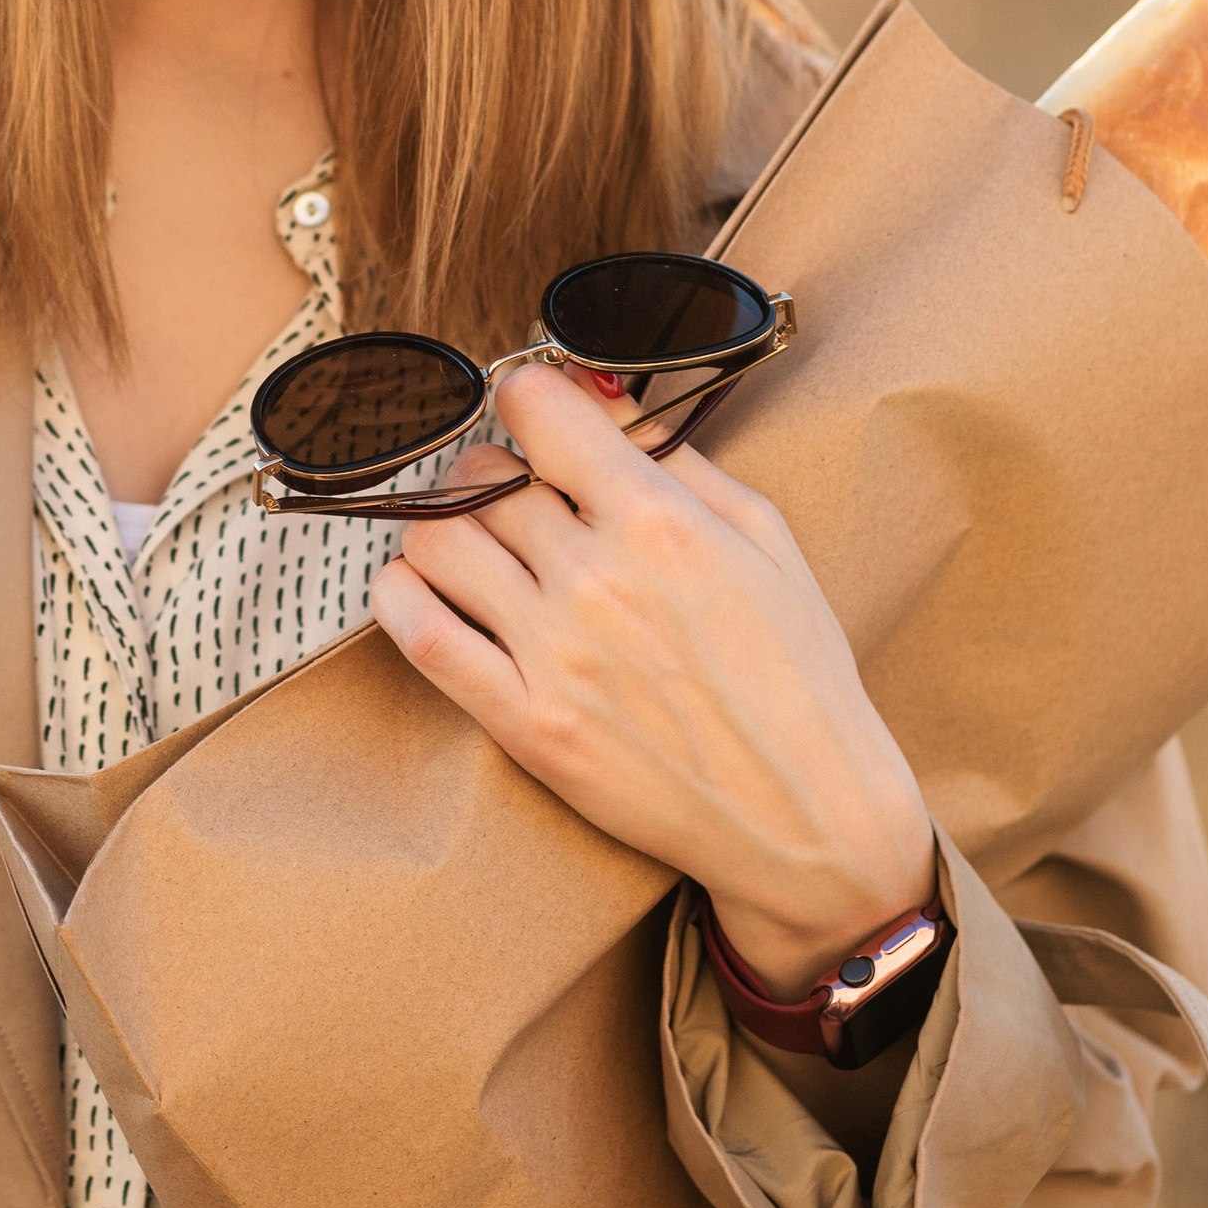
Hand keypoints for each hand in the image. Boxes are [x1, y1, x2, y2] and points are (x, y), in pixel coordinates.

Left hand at [371, 362, 935, 995]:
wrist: (808, 815)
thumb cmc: (797, 673)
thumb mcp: (765, 538)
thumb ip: (676, 456)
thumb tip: (595, 393)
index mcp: (660, 521)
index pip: (536, 407)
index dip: (528, 399)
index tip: (535, 417)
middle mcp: (597, 579)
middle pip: (478, 474)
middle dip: (491, 469)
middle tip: (517, 495)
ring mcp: (554, 654)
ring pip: (434, 541)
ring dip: (444, 526)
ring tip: (478, 544)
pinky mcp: (525, 723)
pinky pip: (419, 634)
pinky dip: (399, 595)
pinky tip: (423, 589)